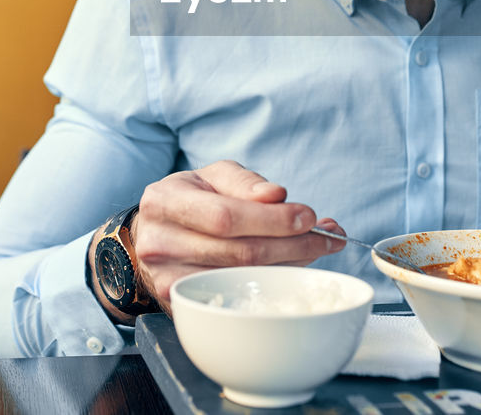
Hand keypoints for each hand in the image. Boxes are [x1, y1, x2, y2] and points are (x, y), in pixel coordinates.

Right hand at [131, 160, 344, 311]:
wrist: (154, 233)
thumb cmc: (192, 199)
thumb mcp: (213, 176)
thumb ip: (245, 182)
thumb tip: (277, 196)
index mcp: (164, 201)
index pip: (225, 217)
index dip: (271, 220)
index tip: (308, 216)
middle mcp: (158, 243)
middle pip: (238, 253)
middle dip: (291, 245)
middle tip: (326, 236)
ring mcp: (166, 279)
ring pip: (241, 279)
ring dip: (288, 265)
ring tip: (316, 248)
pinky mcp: (179, 304)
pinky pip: (235, 296)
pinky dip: (271, 282)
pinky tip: (291, 267)